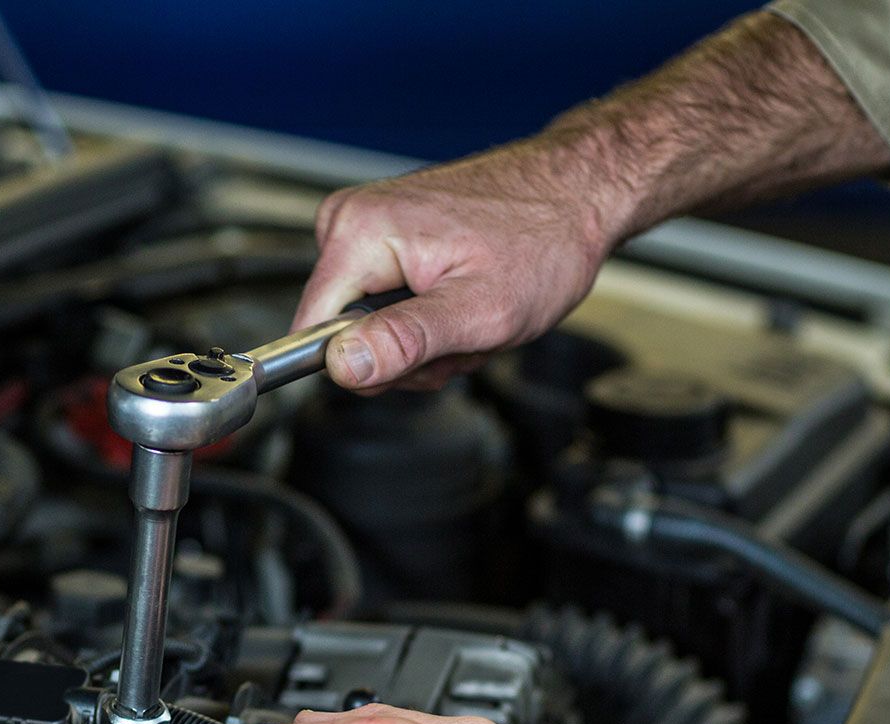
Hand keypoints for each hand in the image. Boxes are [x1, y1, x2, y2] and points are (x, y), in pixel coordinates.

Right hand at [292, 137, 626, 394]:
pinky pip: (387, 304)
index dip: (365, 364)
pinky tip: (464, 299)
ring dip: (426, 340)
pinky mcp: (386, 234)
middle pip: (344, 334)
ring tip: (471, 311)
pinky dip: (430, 317)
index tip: (421, 355)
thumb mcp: (480, 311)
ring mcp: (368, 225)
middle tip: (464, 332)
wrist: (577, 192)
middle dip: (409, 353)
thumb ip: (406, 341)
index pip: (312, 332)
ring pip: (370, 327)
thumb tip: (343, 366)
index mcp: (361, 233)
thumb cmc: (543, 240)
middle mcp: (352, 221)